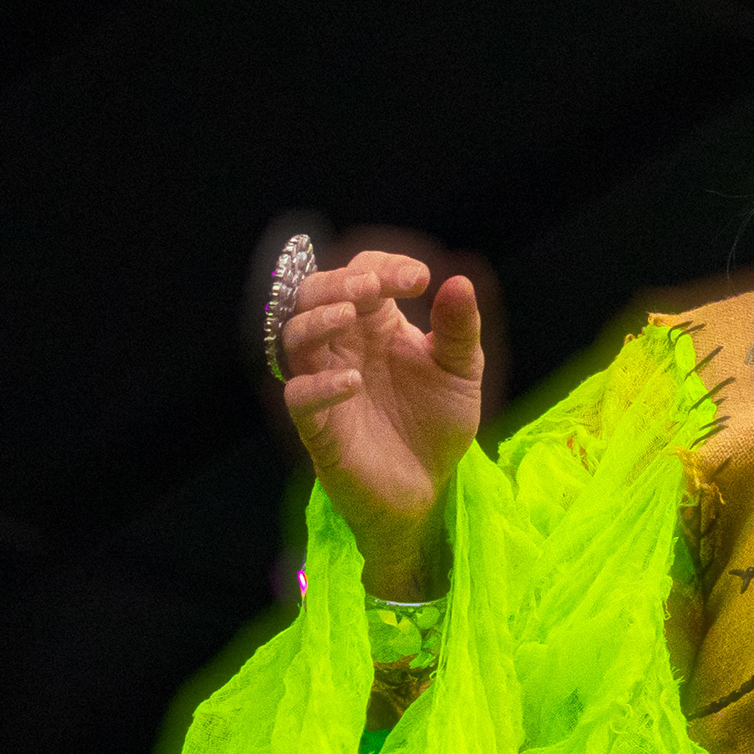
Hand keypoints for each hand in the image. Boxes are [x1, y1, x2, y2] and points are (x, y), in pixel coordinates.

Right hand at [276, 248, 482, 596]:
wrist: (428, 486)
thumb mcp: (460, 372)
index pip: (362, 274)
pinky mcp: (317, 425)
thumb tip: (458, 281)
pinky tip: (352, 382)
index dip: (383, 267)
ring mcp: (324, 381)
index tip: (418, 279)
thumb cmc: (435, 422)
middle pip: (313, 295)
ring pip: (293, 338)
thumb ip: (460, 330)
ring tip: (349, 315)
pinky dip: (320, 385)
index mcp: (376, 323)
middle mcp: (342, 345)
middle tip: (371, 287)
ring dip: (318, 320)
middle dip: (338, 282)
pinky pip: (299, 396)